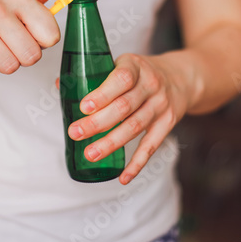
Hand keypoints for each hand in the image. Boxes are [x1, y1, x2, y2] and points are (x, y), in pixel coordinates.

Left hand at [66, 53, 191, 184]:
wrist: (180, 78)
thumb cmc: (141, 73)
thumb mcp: (123, 64)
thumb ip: (94, 74)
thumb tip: (60, 86)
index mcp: (136, 66)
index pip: (121, 78)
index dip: (102, 94)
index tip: (83, 107)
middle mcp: (151, 85)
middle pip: (124, 107)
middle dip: (98, 122)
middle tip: (75, 133)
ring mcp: (160, 106)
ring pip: (134, 127)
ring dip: (111, 143)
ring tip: (90, 153)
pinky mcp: (167, 124)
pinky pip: (151, 146)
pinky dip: (137, 163)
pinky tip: (123, 177)